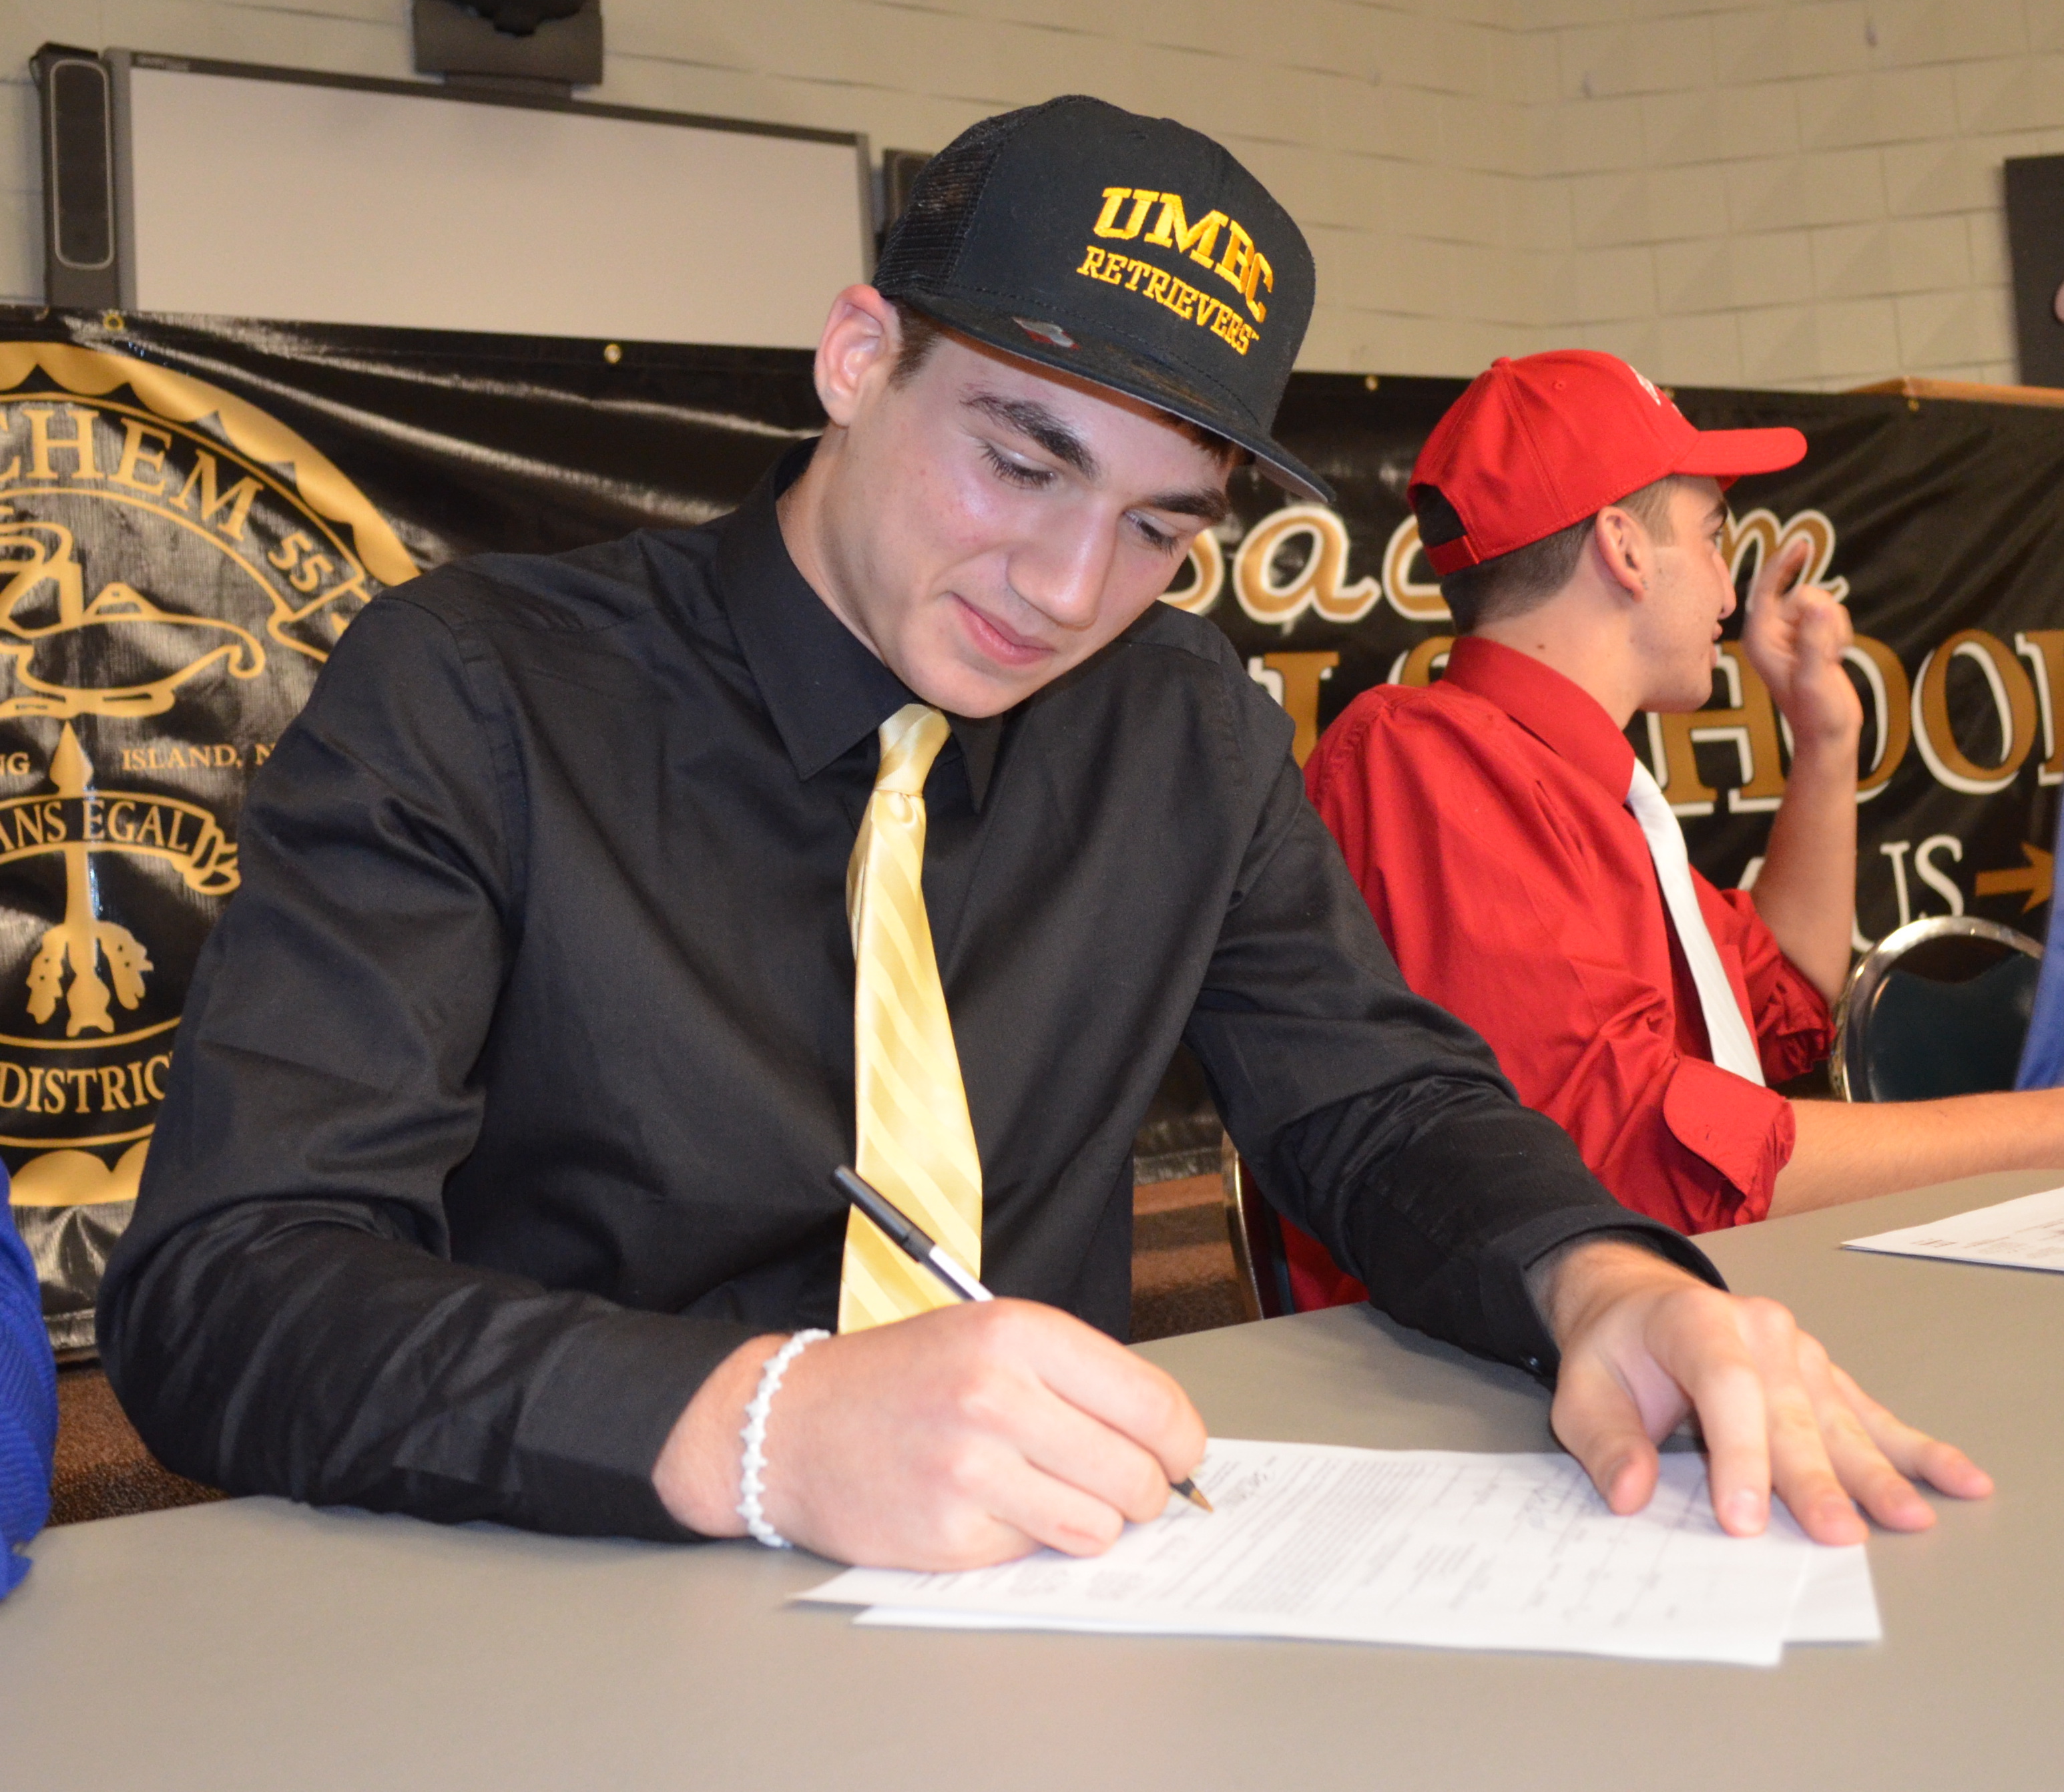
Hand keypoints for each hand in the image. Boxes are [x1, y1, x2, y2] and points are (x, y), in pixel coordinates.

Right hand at [651, 1299, 1205, 1568]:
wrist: (792, 1424)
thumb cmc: (901, 1378)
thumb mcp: (988, 1336)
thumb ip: (1076, 1376)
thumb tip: (1168, 1440)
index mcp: (1018, 1333)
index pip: (1153, 1404)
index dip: (1182, 1442)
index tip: (1179, 1455)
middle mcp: (997, 1395)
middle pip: (1137, 1473)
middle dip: (1144, 1490)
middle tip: (1121, 1484)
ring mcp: (971, 1468)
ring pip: (1100, 1525)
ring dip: (1090, 1520)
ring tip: (1049, 1492)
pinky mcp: (949, 1533)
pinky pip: (1038, 1551)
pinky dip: (1027, 1538)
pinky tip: (988, 1507)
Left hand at [1540, 1241, 1991, 1542]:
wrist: (1638, 1307)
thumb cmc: (1616, 1354)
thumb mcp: (1582, 1391)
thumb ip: (1605, 1443)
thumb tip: (1630, 1495)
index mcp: (1694, 1320)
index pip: (1725, 1387)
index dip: (1738, 1454)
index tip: (1743, 1518)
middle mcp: (1758, 1330)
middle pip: (1790, 1411)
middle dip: (1812, 1478)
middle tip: (1835, 1536)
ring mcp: (1800, 1353)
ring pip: (1838, 1421)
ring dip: (1874, 1474)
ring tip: (1910, 1518)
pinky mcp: (1824, 1380)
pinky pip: (1872, 1418)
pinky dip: (1915, 1452)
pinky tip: (1960, 1479)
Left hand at [1738, 537, 1861, 750]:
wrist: (1828, 734)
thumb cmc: (1816, 713)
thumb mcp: (1815, 677)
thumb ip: (1815, 641)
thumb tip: (1818, 606)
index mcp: (1760, 639)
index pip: (1766, 590)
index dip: (1783, 565)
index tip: (1803, 545)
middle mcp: (1772, 634)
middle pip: (1803, 595)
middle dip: (1824, 616)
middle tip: (1828, 653)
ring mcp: (1790, 636)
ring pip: (1821, 605)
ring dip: (1834, 626)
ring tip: (1830, 658)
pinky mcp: (1808, 640)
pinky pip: (1831, 616)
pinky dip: (1840, 631)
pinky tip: (1835, 656)